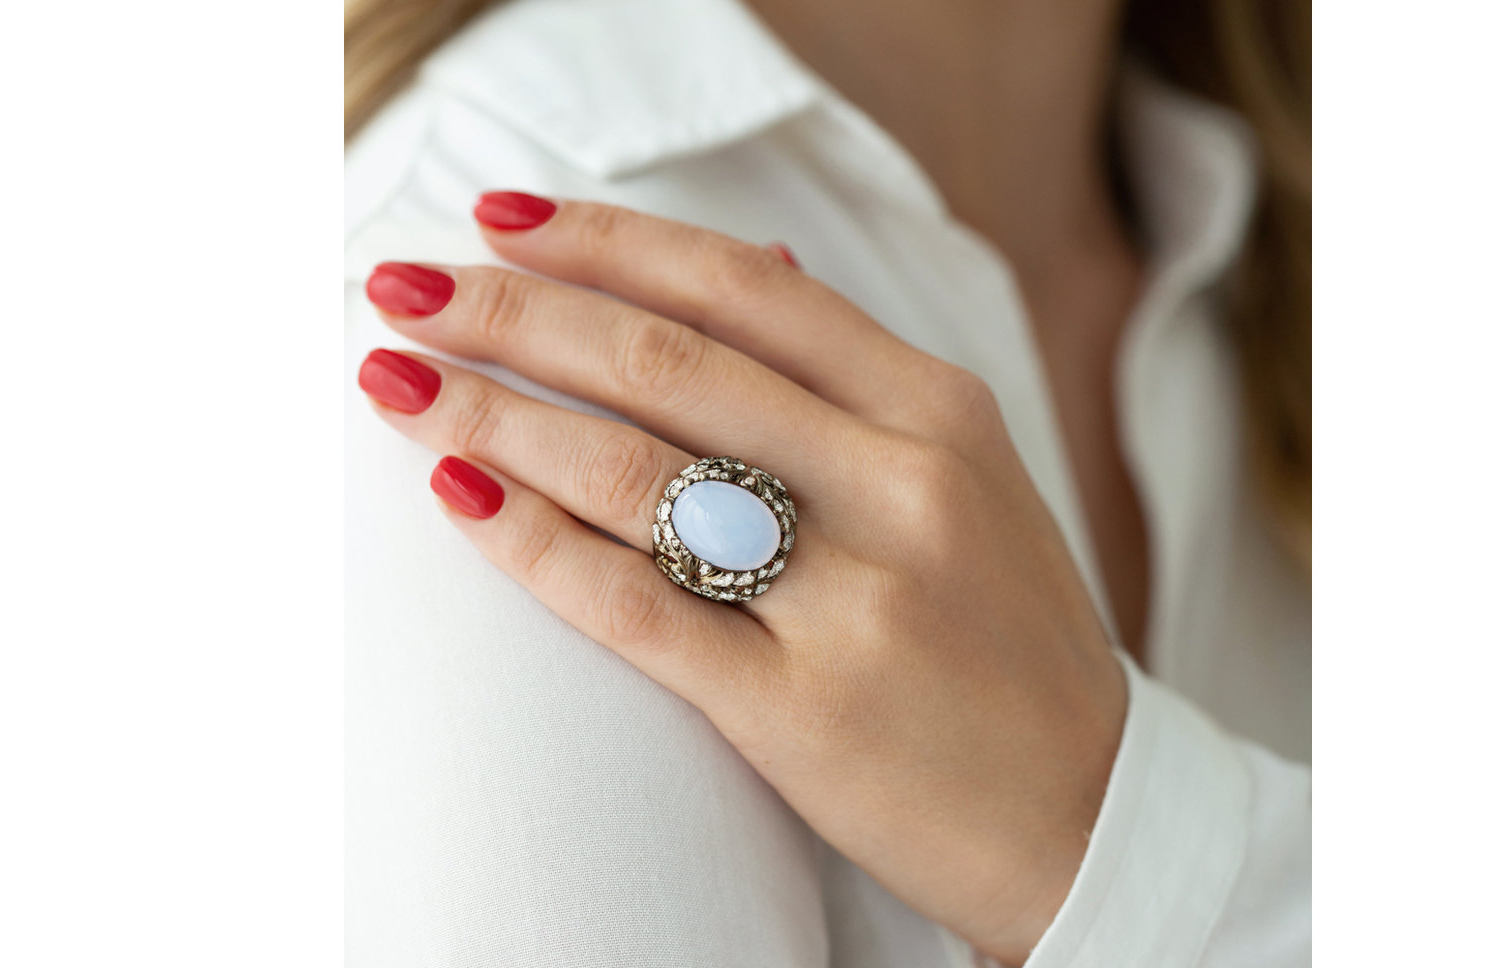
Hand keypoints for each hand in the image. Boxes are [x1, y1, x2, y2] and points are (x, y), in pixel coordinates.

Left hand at [358, 192, 1126, 961]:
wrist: (1085, 811)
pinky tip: (459, 493)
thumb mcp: (973, 479)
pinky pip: (635, 606)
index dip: (607, 242)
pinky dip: (532, 542)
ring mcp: (855, 598)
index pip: (745, 289)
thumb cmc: (1010, 639)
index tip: (503, 221)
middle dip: (516, 313)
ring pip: (636, 474)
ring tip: (399, 380)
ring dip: (496, 413)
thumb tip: (759, 259)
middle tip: (409, 289)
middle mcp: (901, 485)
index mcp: (941, 412)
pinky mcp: (801, 710)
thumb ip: (860, 378)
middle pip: (668, 364)